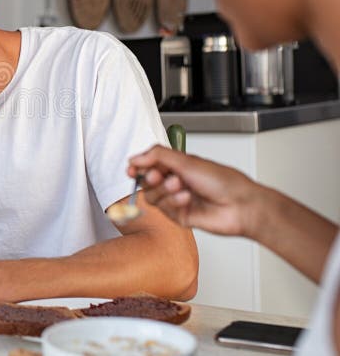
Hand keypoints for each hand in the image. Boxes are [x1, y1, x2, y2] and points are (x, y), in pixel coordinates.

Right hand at [127, 145, 265, 237]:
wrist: (240, 205)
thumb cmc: (224, 181)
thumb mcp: (187, 161)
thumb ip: (157, 156)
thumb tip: (135, 158)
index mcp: (178, 165)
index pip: (148, 164)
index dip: (138, 166)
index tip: (132, 168)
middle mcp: (176, 181)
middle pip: (147, 181)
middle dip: (152, 178)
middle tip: (158, 176)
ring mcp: (177, 199)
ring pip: (153, 196)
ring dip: (164, 190)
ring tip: (179, 186)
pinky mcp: (180, 216)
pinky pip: (164, 210)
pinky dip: (173, 202)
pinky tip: (186, 198)